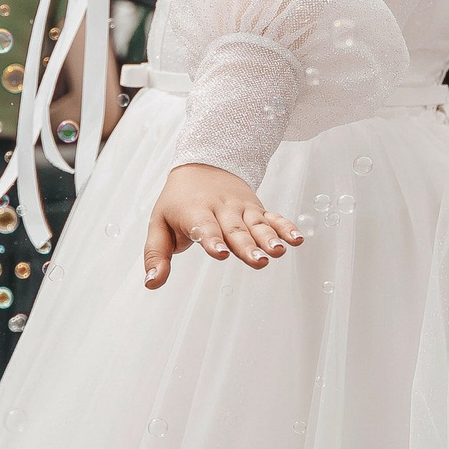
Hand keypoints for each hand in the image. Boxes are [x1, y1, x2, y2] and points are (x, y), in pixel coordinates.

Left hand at [142, 163, 302, 286]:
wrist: (202, 165)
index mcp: (195, 212)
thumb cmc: (177, 202)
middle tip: (258, 260)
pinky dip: (285, 227)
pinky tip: (297, 239)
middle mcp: (221, 209)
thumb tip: (151, 283)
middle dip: (246, 246)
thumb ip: (156, 255)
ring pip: (256, 224)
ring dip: (269, 238)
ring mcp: (241, 209)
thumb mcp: (158, 224)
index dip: (212, 240)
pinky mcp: (256, 210)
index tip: (220, 253)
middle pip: (235, 230)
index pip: (204, 228)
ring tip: (279, 252)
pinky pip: (273, 218)